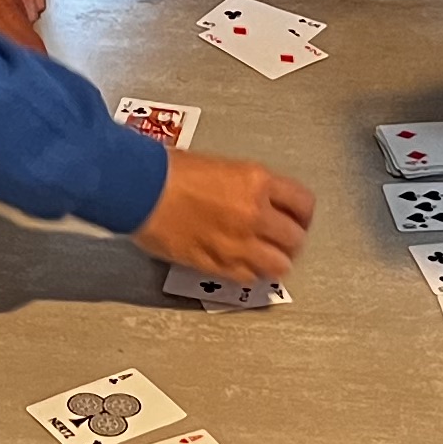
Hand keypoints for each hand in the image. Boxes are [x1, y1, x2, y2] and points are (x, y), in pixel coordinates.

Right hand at [133, 149, 314, 283]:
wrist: (139, 188)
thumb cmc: (167, 171)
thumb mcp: (220, 166)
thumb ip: (247, 187)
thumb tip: (260, 202)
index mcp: (257, 182)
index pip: (303, 204)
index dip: (302, 215)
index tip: (298, 218)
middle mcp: (254, 214)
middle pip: (295, 239)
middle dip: (290, 240)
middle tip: (281, 239)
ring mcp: (236, 243)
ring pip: (278, 265)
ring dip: (274, 262)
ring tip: (265, 257)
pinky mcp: (216, 264)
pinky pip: (248, 277)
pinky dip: (250, 274)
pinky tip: (244, 266)